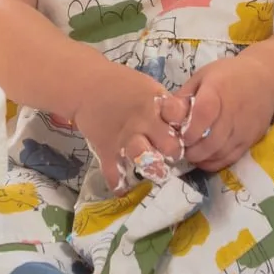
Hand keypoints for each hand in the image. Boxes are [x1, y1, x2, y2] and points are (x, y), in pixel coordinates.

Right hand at [73, 71, 188, 192]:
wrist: (86, 85)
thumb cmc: (121, 85)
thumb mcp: (148, 88)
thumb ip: (165, 107)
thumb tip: (184, 124)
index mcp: (156, 103)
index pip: (181, 116)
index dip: (187, 126)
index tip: (186, 132)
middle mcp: (144, 121)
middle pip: (170, 144)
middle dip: (174, 152)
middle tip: (172, 155)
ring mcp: (125, 137)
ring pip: (144, 158)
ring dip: (152, 168)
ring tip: (155, 171)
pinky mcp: (107, 149)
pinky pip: (114, 173)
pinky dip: (119, 184)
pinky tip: (124, 189)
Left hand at [164, 56, 273, 172]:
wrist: (266, 80)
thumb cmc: (229, 75)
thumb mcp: (203, 76)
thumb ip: (184, 96)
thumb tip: (165, 115)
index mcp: (217, 91)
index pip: (203, 115)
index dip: (189, 130)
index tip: (179, 135)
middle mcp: (232, 112)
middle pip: (211, 141)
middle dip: (191, 150)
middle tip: (180, 149)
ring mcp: (243, 129)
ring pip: (220, 153)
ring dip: (201, 158)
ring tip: (190, 153)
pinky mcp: (250, 141)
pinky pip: (230, 159)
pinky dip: (214, 162)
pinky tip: (204, 158)